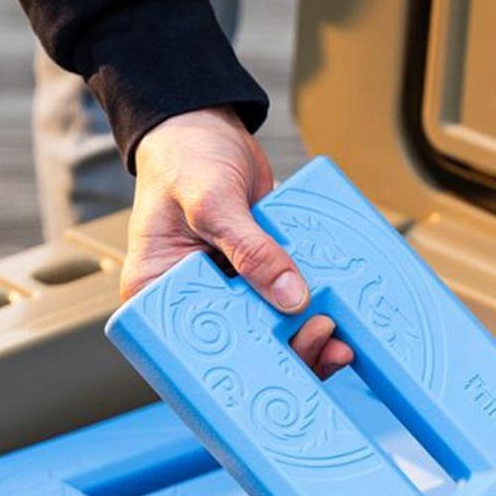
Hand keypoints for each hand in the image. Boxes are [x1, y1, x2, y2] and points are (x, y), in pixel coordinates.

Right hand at [121, 107, 353, 378]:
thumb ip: (250, 248)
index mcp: (158, 292)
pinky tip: (337, 317)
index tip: (277, 369)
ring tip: (336, 338)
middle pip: (238, 349)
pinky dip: (311, 312)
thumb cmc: (187, 157)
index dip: (236, 368)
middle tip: (321, 341)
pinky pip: (284, 304)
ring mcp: (226, 291)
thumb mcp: (212, 200)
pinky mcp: (256, 278)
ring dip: (304, 340)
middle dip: (283, 356)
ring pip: (267, 332)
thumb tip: (291, 297)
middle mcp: (192, 299)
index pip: (192, 349)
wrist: (207, 127)